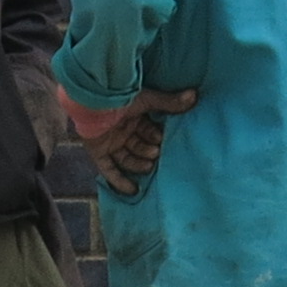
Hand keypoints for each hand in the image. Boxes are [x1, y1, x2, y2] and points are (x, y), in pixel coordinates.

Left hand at [79, 87, 195, 199]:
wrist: (92, 100)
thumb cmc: (119, 97)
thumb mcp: (147, 100)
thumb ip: (169, 102)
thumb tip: (194, 95)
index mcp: (132, 115)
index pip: (147, 130)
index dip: (155, 137)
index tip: (163, 139)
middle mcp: (120, 130)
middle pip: (138, 146)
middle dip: (148, 151)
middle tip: (157, 153)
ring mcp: (109, 142)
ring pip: (127, 158)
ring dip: (139, 164)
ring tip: (149, 164)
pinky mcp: (97, 151)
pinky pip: (109, 170)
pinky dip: (119, 181)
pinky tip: (133, 190)